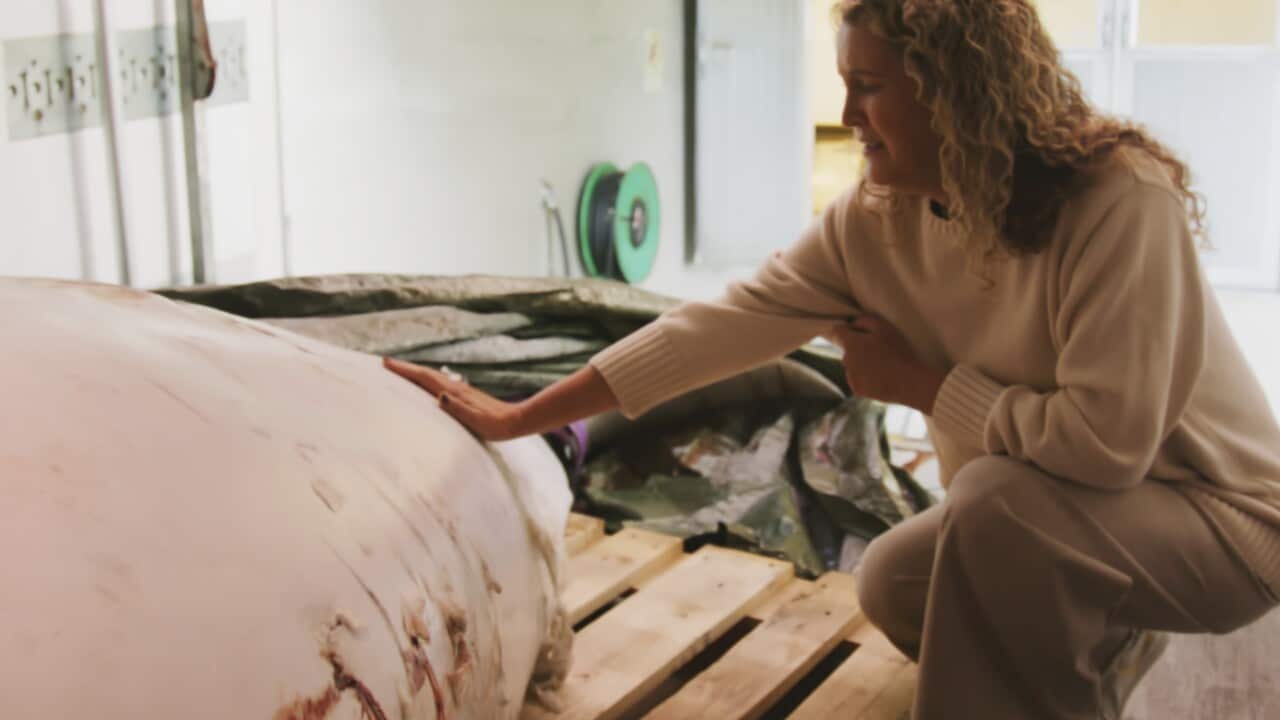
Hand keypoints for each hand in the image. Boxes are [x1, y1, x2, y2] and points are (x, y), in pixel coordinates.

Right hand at [383, 357, 527, 440]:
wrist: (516, 421)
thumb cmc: (495, 425)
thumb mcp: (477, 420)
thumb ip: (459, 408)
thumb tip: (441, 396)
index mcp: (454, 392)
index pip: (424, 377)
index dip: (405, 370)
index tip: (386, 362)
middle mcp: (455, 388)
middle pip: (425, 373)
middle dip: (405, 368)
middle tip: (385, 362)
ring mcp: (460, 390)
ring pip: (431, 377)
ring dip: (415, 372)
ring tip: (399, 370)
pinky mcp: (464, 396)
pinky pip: (438, 384)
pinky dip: (426, 380)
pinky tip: (425, 385)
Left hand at [825, 314, 947, 413]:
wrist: (909, 382)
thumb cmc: (898, 351)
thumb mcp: (884, 327)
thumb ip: (865, 320)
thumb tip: (853, 323)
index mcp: (851, 343)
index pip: (838, 331)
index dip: (848, 329)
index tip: (859, 331)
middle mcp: (846, 360)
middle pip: (847, 349)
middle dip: (858, 347)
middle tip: (878, 349)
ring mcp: (851, 376)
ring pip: (852, 365)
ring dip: (861, 363)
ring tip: (882, 365)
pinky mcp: (857, 389)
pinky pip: (857, 379)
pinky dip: (865, 378)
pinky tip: (881, 377)